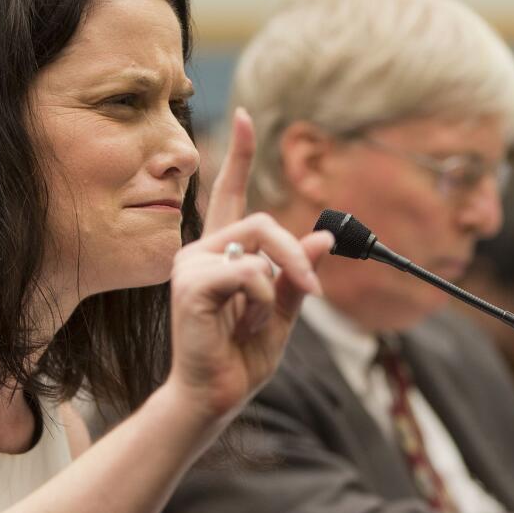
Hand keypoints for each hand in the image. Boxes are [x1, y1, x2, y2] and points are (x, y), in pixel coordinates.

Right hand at [165, 108, 333, 422]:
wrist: (213, 397)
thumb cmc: (240, 358)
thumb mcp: (281, 312)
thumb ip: (297, 276)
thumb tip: (323, 238)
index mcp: (220, 253)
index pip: (228, 193)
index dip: (240, 156)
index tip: (247, 115)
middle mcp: (200, 251)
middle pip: (263, 220)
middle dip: (296, 254)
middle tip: (312, 290)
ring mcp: (191, 266)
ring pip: (259, 242)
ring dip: (280, 281)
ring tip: (260, 321)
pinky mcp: (190, 286)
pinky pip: (249, 272)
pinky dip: (262, 300)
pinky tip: (243, 325)